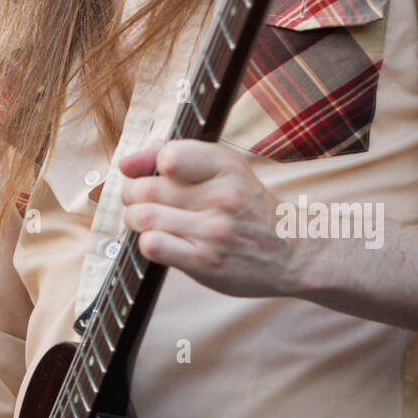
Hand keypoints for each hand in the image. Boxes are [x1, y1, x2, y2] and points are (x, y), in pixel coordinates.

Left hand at [119, 138, 303, 298]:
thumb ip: (179, 157)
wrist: (292, 252)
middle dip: (132, 194)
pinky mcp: (205, 261)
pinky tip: (159, 240)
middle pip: (147, 188)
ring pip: (144, 216)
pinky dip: (146, 241)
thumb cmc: (249, 207)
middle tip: (138, 200)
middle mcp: (222, 196)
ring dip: (134, 218)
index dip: (148, 164)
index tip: (150, 173)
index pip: (169, 155)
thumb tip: (126, 164)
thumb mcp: (227, 169)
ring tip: (144, 219)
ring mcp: (214, 231)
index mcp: (227, 166)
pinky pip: (153, 245)